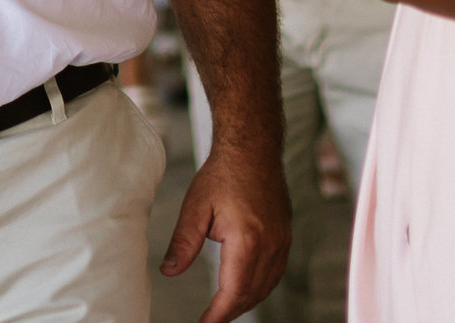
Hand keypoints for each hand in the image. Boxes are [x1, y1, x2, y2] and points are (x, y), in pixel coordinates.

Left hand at [161, 140, 290, 322]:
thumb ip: (183, 244)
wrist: (253, 148)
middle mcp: (270, 245)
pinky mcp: (285, 236)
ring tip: (224, 309)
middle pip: (252, 294)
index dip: (217, 314)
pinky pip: (275, 272)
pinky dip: (260, 286)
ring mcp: (281, 241)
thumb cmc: (224, 173)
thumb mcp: (195, 208)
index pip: (233, 292)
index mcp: (247, 240)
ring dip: (246, 301)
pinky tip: (246, 288)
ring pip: (267, 286)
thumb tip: (169, 271)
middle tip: (210, 320)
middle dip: (230, 312)